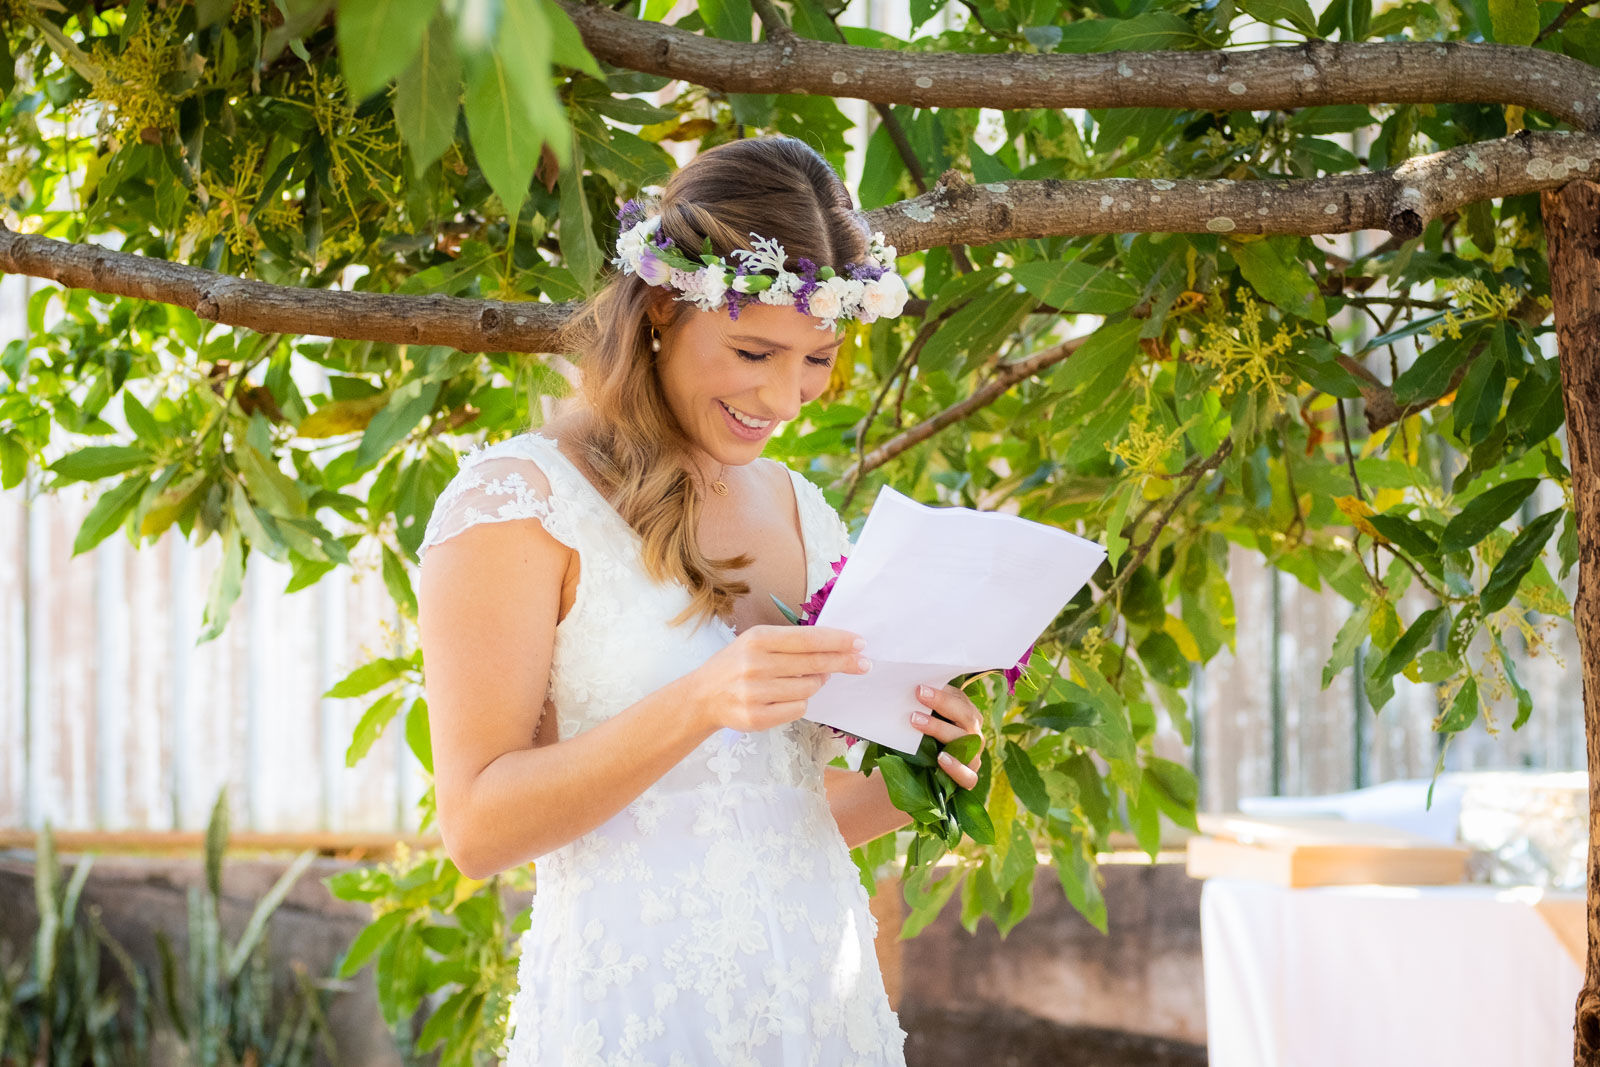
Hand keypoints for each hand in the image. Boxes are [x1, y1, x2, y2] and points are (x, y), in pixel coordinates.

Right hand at [687, 624, 870, 734]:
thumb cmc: (737, 664)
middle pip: (815, 664)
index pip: (809, 639)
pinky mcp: (756, 718)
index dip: (838, 641)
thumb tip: (835, 652)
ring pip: (809, 688)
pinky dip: (799, 703)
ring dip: (813, 685)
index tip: (860, 643)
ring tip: (798, 681)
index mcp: (758, 639)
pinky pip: (798, 709)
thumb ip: (792, 645)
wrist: (703, 696)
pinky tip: (784, 698)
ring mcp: (755, 693)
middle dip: (843, 662)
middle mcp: (755, 664)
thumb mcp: (758, 643)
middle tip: (863, 663)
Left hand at [909, 683, 982, 789]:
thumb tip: (907, 690)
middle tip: (918, 697)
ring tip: (918, 723)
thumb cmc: (926, 737)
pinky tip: (942, 758)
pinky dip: (957, 768)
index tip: (919, 688)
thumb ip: (924, 706)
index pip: (960, 700)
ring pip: (967, 743)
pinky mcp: (969, 777)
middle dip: (942, 704)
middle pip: (965, 716)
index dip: (942, 694)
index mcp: (967, 714)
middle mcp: (974, 733)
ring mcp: (974, 756)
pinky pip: (969, 776)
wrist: (923, 771)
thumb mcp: (927, 718)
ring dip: (942, 730)